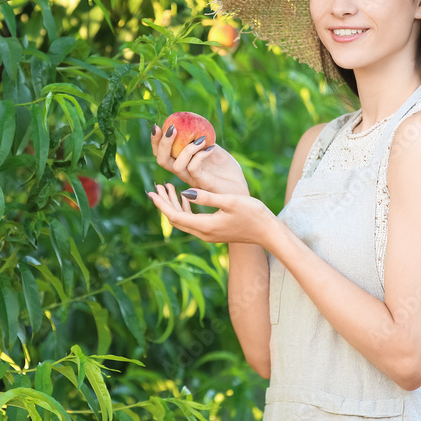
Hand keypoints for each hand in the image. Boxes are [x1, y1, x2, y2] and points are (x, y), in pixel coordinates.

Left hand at [147, 183, 274, 245]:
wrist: (268, 232)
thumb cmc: (253, 213)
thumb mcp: (229, 201)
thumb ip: (206, 197)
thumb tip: (184, 192)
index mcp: (205, 226)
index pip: (175, 216)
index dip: (161, 204)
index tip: (151, 192)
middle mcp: (203, 233)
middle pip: (176, 219)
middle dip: (164, 203)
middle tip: (155, 187)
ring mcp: (208, 234)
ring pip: (183, 220)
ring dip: (173, 205)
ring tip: (166, 188)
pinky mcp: (213, 231)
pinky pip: (192, 221)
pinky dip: (184, 208)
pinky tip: (183, 197)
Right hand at [151, 122, 248, 195]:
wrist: (240, 189)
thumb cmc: (227, 170)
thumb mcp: (214, 150)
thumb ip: (202, 141)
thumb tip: (194, 124)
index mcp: (183, 164)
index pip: (162, 154)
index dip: (156, 141)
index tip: (157, 125)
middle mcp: (183, 173)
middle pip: (162, 160)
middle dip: (162, 143)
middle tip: (172, 128)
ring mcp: (192, 179)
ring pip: (176, 166)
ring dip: (186, 149)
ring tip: (200, 139)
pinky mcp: (202, 183)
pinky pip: (193, 168)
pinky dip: (199, 155)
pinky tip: (210, 148)